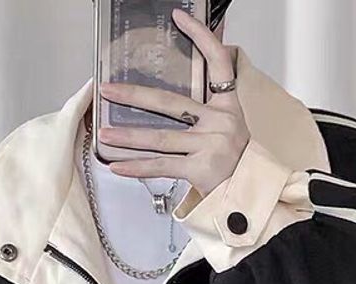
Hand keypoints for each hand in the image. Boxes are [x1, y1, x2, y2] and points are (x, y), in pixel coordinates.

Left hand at [98, 8, 248, 194]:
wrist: (249, 194)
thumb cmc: (237, 162)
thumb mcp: (231, 126)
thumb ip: (209, 106)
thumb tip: (181, 95)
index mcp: (228, 105)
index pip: (217, 60)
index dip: (200, 36)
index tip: (180, 18)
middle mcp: (219, 121)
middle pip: (169, 102)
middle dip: (134, 96)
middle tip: (109, 90)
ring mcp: (209, 145)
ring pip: (160, 138)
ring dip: (128, 136)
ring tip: (105, 133)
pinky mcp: (200, 169)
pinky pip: (161, 166)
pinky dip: (137, 167)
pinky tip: (118, 166)